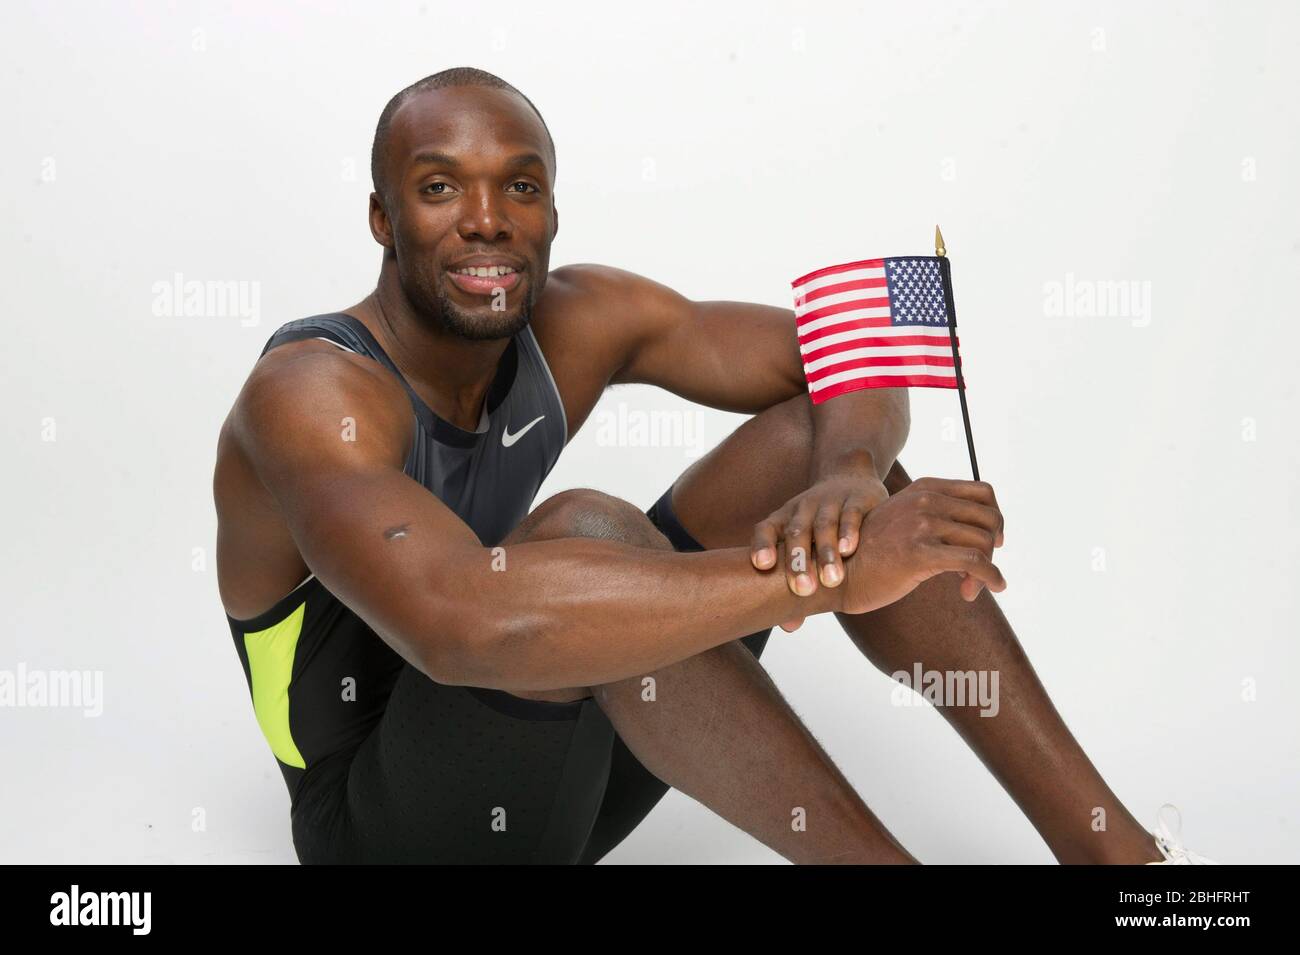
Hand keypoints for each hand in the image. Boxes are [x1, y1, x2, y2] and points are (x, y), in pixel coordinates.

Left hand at [751, 473, 889, 596]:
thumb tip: (789, 627)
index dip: (762, 546)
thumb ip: (797, 585)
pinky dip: (849, 531)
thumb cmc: (821, 526)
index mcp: (784, 520)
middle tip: (803, 590)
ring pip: (823, 526)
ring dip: (826, 552)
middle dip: (798, 562)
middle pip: (795, 533)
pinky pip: (851, 514)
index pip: (765, 530)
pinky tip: (850, 549)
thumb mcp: (806, 548)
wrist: (850, 477)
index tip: (761, 566)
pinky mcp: (856, 499)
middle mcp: (802, 510)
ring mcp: (829, 502)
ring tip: (832, 580)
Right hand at [835, 477, 1006, 614]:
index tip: (991, 543)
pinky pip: (975, 563)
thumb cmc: (870, 555)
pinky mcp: (921, 553)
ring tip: (969, 587)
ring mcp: (923, 525)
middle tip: (980, 570)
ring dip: (987, 569)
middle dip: (992, 547)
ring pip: (984, 542)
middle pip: (989, 518)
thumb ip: (933, 516)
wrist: (836, 574)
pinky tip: (987, 590)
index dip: (995, 519)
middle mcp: (926, 500)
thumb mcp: (902, 521)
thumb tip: (977, 533)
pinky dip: (990, 578)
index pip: (983, 493)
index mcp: (924, 489)